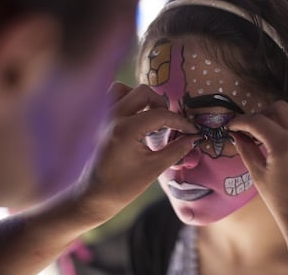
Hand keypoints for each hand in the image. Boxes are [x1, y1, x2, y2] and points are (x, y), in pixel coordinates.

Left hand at [74, 82, 198, 220]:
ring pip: (123, 90)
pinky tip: (134, 118)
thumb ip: (176, 150)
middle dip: (161, 105)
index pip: (160, 114)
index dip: (180, 121)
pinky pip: (111, 98)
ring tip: (150, 117)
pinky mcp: (96, 120)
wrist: (92, 197)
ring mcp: (100, 116)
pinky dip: (125, 101)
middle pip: (143, 92)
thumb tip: (194, 138)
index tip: (191, 130)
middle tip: (169, 122)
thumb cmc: (122, 187)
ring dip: (140, 99)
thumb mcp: (153, 169)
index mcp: (125, 130)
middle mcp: (111, 117)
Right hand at [228, 100, 287, 234]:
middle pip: (277, 107)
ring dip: (279, 114)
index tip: (231, 125)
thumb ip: (246, 149)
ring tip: (268, 130)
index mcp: (285, 145)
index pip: (257, 121)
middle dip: (259, 114)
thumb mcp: (258, 175)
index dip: (240, 121)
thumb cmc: (283, 202)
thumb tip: (236, 134)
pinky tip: (283, 136)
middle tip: (249, 129)